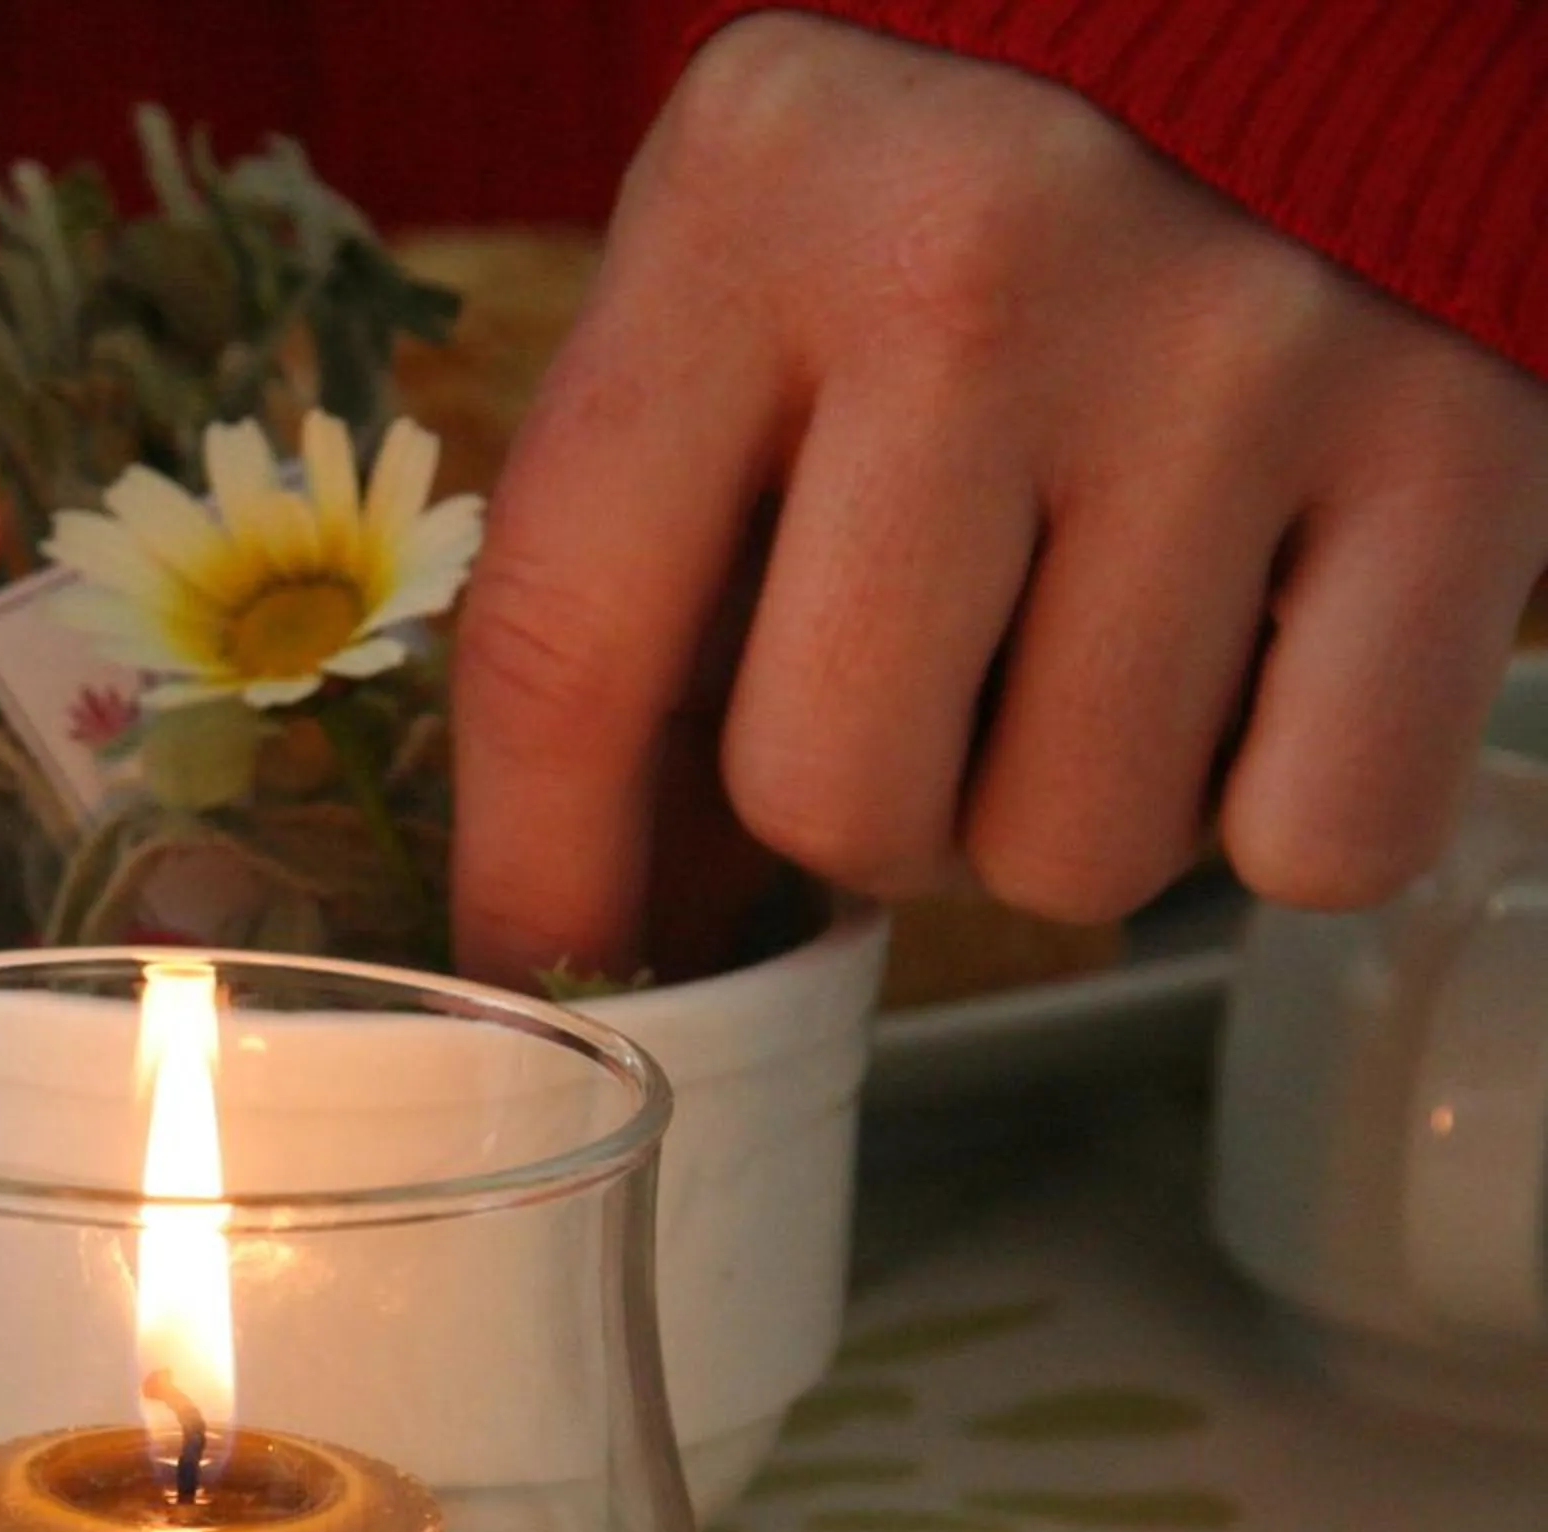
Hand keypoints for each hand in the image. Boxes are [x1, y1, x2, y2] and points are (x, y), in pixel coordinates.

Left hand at [451, 14, 1547, 984]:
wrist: (1292, 30)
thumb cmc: (957, 223)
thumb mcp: (740, 310)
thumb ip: (641, 581)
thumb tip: (597, 932)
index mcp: (748, 205)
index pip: (566, 642)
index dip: (540, 868)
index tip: (547, 972)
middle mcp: (983, 264)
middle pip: (832, 793)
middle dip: (860, 813)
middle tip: (926, 686)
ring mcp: (1239, 353)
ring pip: (1074, 855)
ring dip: (1057, 809)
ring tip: (1092, 626)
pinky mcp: (1458, 447)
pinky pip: (1315, 841)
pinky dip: (1274, 808)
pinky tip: (1251, 645)